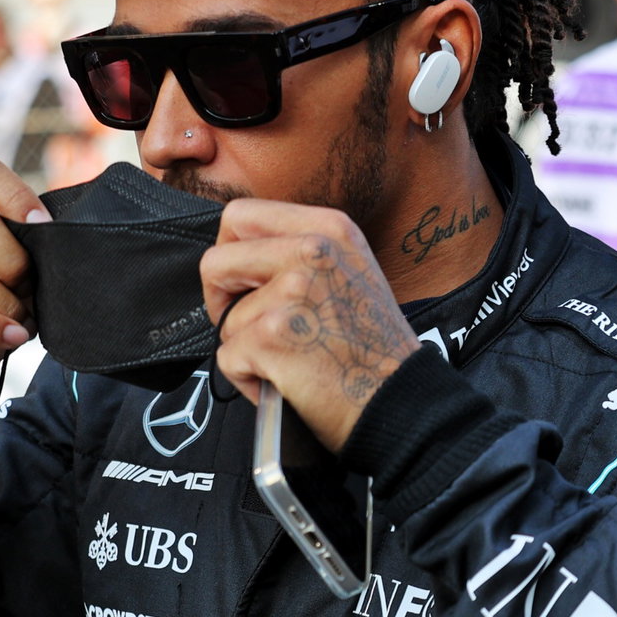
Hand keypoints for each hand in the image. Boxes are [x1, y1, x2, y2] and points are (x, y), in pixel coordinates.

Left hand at [201, 200, 418, 451]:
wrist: (400, 400)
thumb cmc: (373, 347)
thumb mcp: (350, 269)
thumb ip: (300, 251)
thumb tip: (241, 252)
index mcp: (329, 229)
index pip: (241, 215)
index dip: (230, 252)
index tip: (242, 281)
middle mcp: (312, 251)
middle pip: (216, 261)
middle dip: (218, 298)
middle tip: (245, 324)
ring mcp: (292, 292)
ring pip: (224, 319)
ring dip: (245, 348)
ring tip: (289, 361)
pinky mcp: (274, 336)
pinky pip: (227, 358)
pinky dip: (247, 379)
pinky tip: (285, 383)